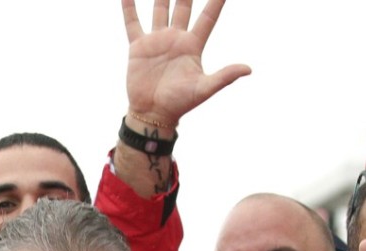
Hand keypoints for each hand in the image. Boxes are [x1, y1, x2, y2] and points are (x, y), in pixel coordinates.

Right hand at [122, 0, 249, 126]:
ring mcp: (156, 40)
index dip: (216, 1)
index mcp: (193, 45)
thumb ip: (224, 77)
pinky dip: (129, 8)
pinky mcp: (138, 47)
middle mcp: (176, 38)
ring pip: (160, 9)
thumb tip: (248, 69)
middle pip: (184, 6)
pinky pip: (133, 23)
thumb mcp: (204, 89)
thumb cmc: (180, 103)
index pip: (208, 17)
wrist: (153, 112)